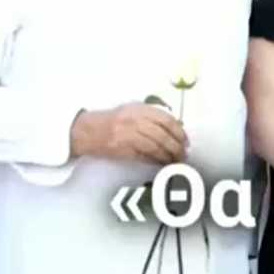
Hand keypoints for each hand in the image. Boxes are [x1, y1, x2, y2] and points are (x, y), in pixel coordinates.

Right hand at [71, 103, 188, 164]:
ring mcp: (128, 135)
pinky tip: (161, 163)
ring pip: (156, 147)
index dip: (180, 132)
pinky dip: (155, 160)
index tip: (186, 141)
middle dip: (177, 147)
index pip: (167, 120)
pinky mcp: (122, 149)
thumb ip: (153, 116)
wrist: (87, 130)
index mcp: (140, 109)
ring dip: (168, 156)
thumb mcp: (133, 110)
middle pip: (164, 135)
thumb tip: (176, 128)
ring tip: (174, 161)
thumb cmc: (113, 120)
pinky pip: (144, 156)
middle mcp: (135, 120)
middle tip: (183, 155)